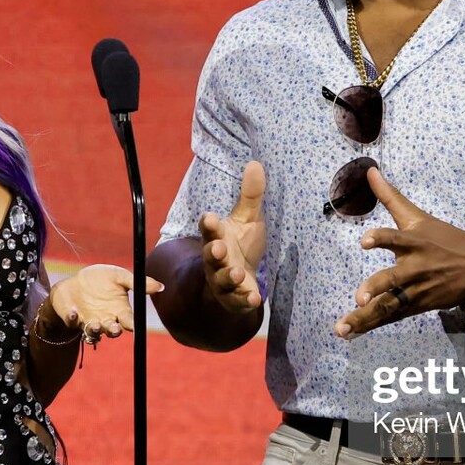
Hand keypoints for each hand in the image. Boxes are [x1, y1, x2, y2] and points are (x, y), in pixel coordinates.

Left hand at [44, 265, 164, 341]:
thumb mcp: (119, 276)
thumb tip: (160, 286)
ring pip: (94, 333)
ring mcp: (89, 322)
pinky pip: (73, 323)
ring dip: (94, 330)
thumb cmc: (100, 280)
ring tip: (94, 323)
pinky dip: (73, 318)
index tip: (135, 325)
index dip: (133, 325)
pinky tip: (74, 311)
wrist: (76, 281)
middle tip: (114, 327)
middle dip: (113, 331)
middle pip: (112, 331)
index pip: (129, 322)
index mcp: (120, 311)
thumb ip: (136, 282)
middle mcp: (106, 320)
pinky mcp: (73, 319)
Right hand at [199, 160, 266, 313]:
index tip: (209, 216)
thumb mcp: (248, 218)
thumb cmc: (240, 244)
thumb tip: (255, 163)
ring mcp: (223, 280)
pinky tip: (254, 298)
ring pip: (222, 279)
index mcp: (217, 237)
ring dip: (229, 276)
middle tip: (217, 248)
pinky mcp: (233, 298)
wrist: (239, 281)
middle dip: (213, 252)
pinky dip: (244, 300)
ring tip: (238, 273)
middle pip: (210, 255)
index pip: (209, 229)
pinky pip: (237, 300)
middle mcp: (216, 259)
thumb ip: (251, 195)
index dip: (208, 224)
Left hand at [335, 167, 464, 337]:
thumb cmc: (443, 238)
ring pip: (390, 306)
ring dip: (366, 318)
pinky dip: (371, 326)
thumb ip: (390, 196)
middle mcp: (415, 268)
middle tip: (360, 298)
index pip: (397, 238)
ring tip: (343, 328)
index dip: (381, 239)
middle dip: (377, 288)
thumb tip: (370, 170)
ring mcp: (416, 291)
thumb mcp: (417, 216)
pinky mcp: (417, 307)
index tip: (365, 241)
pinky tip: (350, 333)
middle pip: (394, 280)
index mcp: (415, 242)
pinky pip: (391, 317)